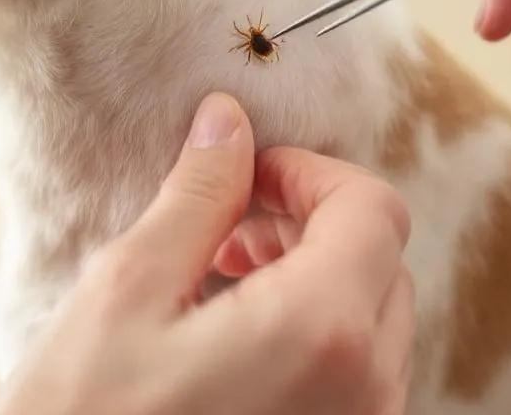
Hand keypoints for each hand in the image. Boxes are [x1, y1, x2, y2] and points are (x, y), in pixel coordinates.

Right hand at [0, 93, 414, 414]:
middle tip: (229, 226)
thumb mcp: (127, 293)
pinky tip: (236, 341)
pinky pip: (358, 378)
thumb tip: (229, 121)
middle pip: (383, 261)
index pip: (373, 208)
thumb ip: (197, 197)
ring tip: (224, 279)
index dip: (311, 173)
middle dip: (313, 223)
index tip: (247, 176)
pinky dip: (315, 336)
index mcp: (323, 332)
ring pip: (375, 320)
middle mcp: (367, 390)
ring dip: (315, 278)